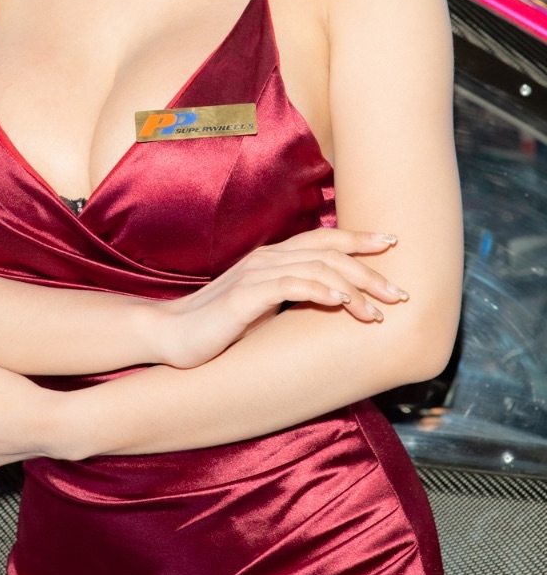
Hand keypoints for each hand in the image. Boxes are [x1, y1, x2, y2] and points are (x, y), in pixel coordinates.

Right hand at [157, 229, 405, 368]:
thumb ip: (294, 298)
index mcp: (274, 257)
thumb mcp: (265, 308)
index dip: (359, 238)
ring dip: (353, 288)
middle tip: (401, 292)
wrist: (172, 336)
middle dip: (370, 270)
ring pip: (317, 269)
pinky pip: (290, 287)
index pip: (324, 239)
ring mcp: (256, 275)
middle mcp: (268, 258)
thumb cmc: (220, 327)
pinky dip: (320, 292)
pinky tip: (342, 304)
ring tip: (378, 310)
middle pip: (329, 252)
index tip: (393, 243)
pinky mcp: (245, 297)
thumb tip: (335, 304)